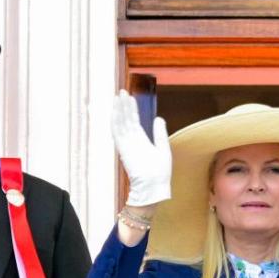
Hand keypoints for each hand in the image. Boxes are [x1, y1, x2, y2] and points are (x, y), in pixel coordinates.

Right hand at [112, 92, 170, 207]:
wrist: (154, 186)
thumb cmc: (160, 172)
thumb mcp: (163, 148)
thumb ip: (160, 133)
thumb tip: (158, 118)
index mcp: (141, 140)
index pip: (134, 121)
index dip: (131, 109)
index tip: (130, 97)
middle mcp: (132, 140)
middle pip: (126, 119)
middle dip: (123, 105)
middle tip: (121, 91)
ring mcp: (127, 144)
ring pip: (121, 123)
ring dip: (119, 109)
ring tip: (119, 96)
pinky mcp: (124, 148)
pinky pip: (118, 132)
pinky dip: (116, 120)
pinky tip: (115, 110)